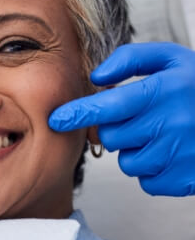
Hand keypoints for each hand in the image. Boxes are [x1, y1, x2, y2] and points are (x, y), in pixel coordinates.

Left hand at [49, 43, 194, 195]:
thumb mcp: (172, 58)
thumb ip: (130, 59)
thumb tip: (96, 78)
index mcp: (163, 91)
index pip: (107, 106)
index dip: (77, 114)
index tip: (56, 119)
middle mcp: (169, 124)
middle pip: (111, 136)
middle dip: (116, 127)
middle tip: (141, 117)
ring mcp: (177, 156)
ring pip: (126, 160)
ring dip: (136, 149)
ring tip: (162, 133)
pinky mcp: (182, 181)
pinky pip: (145, 179)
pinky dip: (152, 168)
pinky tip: (172, 152)